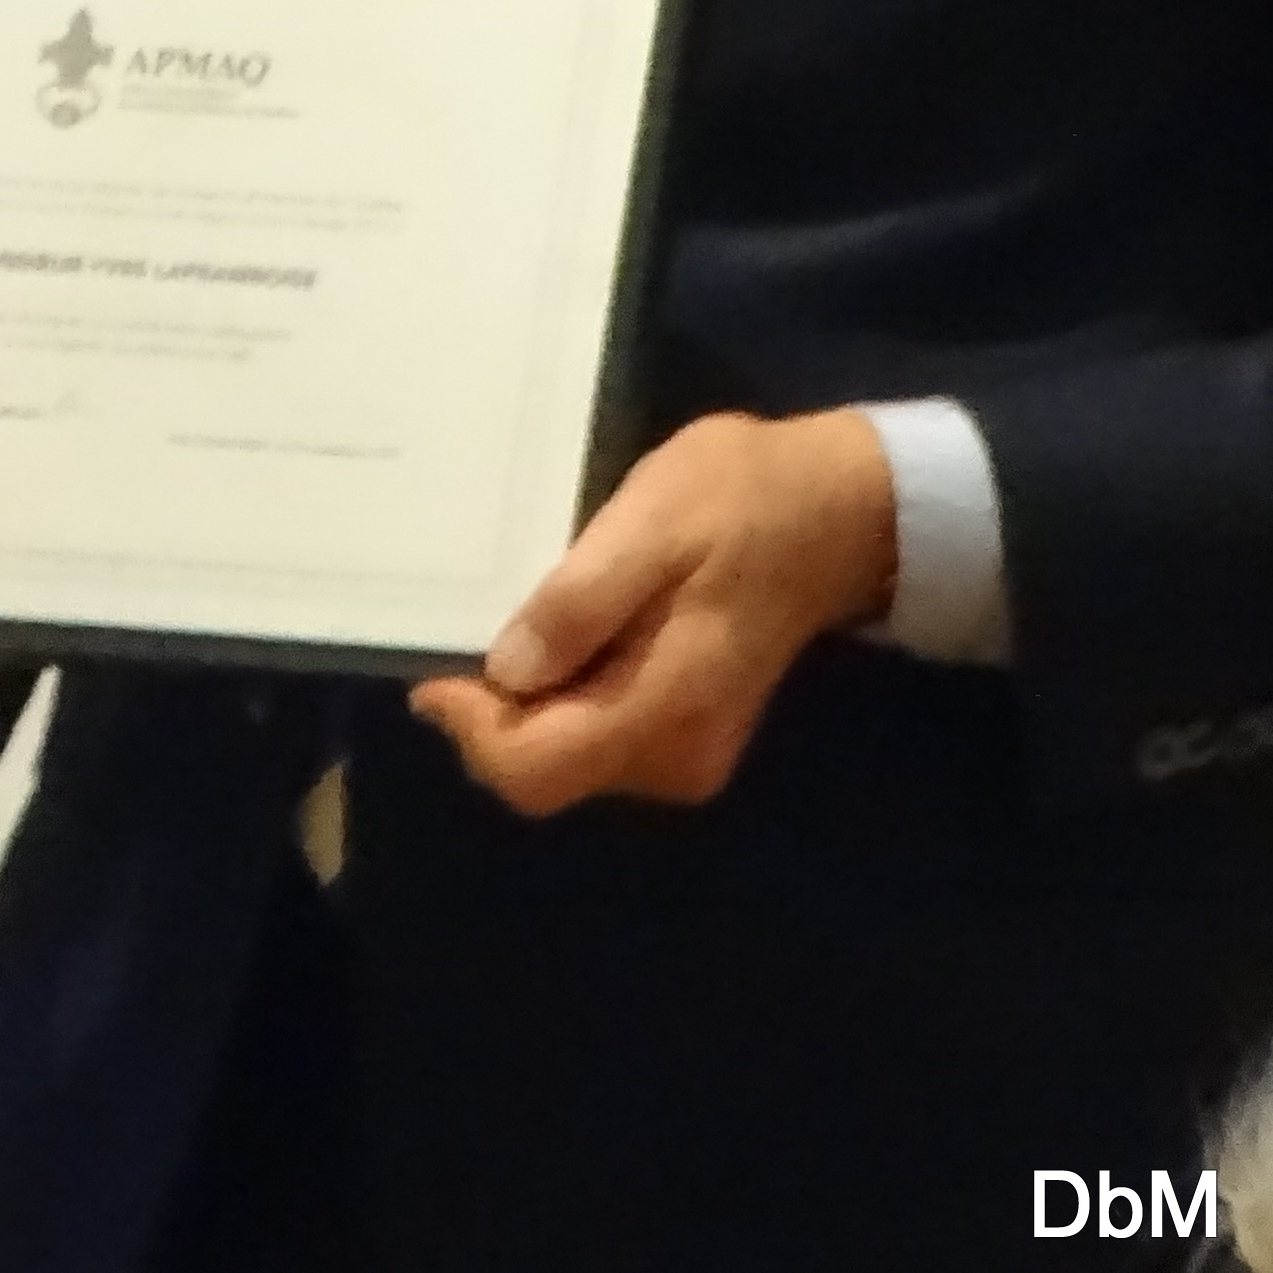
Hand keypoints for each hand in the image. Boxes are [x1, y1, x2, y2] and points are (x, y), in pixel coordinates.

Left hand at [411, 407, 894, 816]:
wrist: (836, 511)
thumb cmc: (738, 503)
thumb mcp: (648, 527)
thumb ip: (579, 604)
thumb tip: (505, 672)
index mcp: (667, 710)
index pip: (535, 769)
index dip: (471, 728)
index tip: (435, 663)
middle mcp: (676, 757)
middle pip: (542, 770)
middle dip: (490, 713)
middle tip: (469, 626)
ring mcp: (686, 750)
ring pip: (562, 756)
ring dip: (521, 702)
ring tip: (513, 617)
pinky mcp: (686, 729)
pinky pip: (594, 733)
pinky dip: (558, 694)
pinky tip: (557, 631)